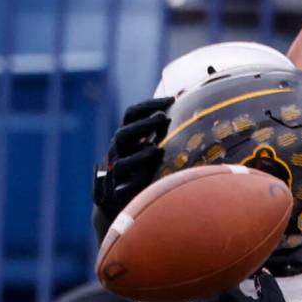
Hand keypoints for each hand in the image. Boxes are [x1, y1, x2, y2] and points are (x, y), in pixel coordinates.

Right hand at [93, 96, 173, 217]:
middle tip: (164, 118)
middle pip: (124, 134)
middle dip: (144, 125)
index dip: (150, 106)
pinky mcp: (118, 193)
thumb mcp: (148, 148)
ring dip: (141, 155)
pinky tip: (152, 176)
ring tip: (158, 149)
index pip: (131, 115)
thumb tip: (185, 110)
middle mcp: (117, 152)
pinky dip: (139, 180)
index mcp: (126, 138)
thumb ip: (160, 132)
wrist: (118, 202)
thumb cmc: (140, 170)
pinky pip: (126, 186)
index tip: (172, 99)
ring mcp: (115, 172)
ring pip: (123, 162)